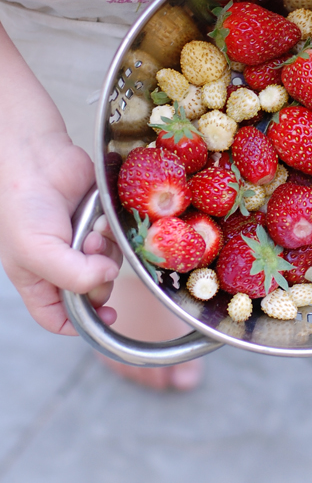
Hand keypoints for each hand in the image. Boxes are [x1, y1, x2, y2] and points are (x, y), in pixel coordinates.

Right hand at [0, 131, 120, 334]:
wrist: (37, 158)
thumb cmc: (24, 206)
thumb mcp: (37, 253)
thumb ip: (73, 277)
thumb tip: (108, 278)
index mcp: (36, 279)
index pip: (59, 318)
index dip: (83, 324)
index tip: (108, 316)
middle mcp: (60, 264)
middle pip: (93, 291)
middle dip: (98, 277)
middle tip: (90, 253)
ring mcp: (81, 242)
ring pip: (110, 264)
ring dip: (105, 250)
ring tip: (91, 231)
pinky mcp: (98, 221)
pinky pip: (117, 238)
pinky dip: (112, 232)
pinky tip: (100, 219)